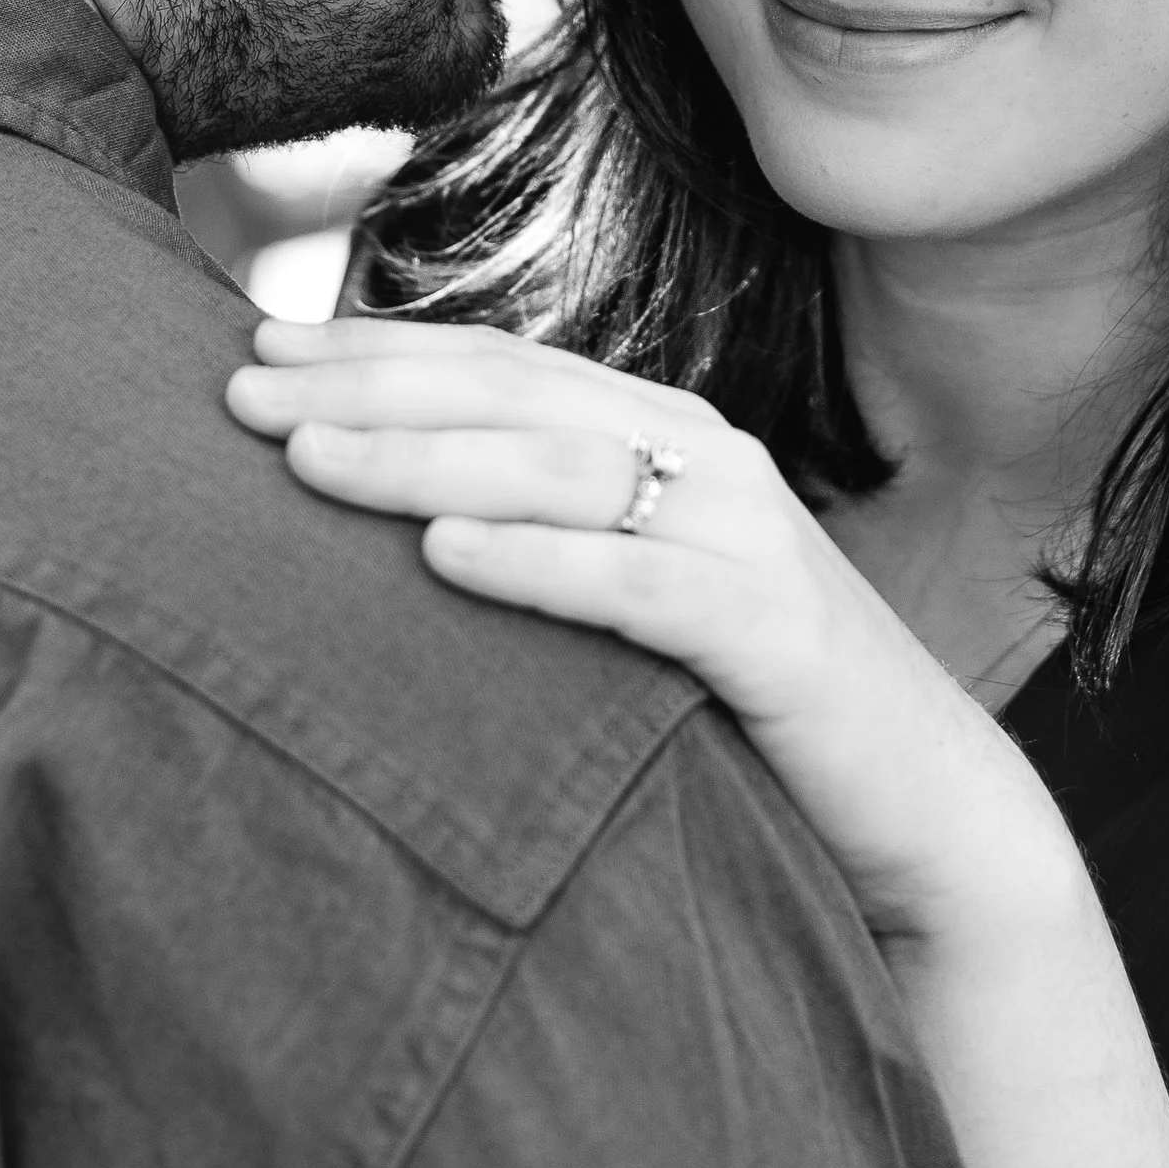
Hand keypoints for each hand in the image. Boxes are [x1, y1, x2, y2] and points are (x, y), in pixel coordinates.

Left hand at [227, 315, 1080, 951]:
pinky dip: (539, 561)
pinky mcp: (776, 630)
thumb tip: (384, 534)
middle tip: (238, 395)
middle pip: (513, 399)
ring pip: (563, 470)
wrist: (929, 818)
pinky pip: (640, 583)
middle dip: (369, 388)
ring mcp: (747, 535)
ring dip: (426, 460)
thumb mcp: (637, 609)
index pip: (498, 367)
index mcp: (667, 438)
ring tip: (308, 464)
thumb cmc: (755, 717)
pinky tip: (444, 556)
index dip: (375, 349)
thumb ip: (548, 548)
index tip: (253, 349)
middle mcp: (706, 459)